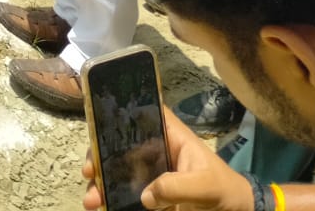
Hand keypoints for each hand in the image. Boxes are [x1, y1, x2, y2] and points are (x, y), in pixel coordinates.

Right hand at [81, 109, 255, 209]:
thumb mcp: (205, 186)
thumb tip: (145, 195)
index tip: (97, 127)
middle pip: (120, 144)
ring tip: (91, 200)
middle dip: (100, 156)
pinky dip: (111, 199)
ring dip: (102, 183)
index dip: (118, 114)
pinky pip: (126, 194)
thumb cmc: (225, 191)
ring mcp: (152, 174)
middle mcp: (156, 151)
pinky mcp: (151, 196)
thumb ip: (178, 186)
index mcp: (170, 136)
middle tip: (89, 173)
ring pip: (119, 171)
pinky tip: (101, 207)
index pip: (142, 114)